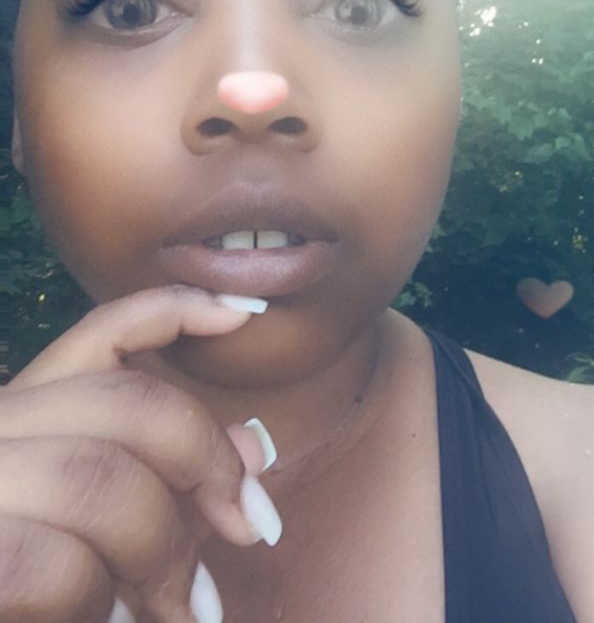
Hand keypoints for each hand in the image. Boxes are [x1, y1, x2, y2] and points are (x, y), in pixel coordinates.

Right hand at [0, 285, 279, 622]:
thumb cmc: (50, 591)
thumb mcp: (123, 530)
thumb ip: (178, 485)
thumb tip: (257, 445)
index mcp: (29, 416)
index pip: (102, 332)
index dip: (177, 308)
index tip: (248, 313)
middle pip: (127, 401)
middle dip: (206, 461)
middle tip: (253, 528)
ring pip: (99, 479)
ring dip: (162, 553)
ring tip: (187, 609)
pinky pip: (56, 563)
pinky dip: (99, 600)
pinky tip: (108, 622)